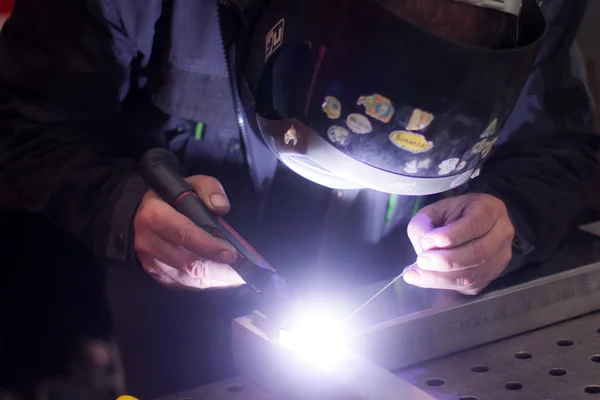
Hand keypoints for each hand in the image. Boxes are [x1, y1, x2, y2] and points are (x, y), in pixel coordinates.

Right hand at [133, 175, 244, 289]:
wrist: (143, 213)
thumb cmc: (171, 198)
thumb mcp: (190, 183)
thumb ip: (209, 189)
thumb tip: (222, 208)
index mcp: (155, 215)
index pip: (184, 234)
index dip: (209, 246)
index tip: (231, 254)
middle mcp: (149, 242)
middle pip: (188, 263)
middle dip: (218, 270)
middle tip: (241, 271)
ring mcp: (150, 262)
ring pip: (187, 278)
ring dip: (214, 280)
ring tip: (236, 277)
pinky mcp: (155, 274)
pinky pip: (183, 284)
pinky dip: (204, 284)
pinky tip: (220, 279)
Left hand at [405, 193, 514, 294]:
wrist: (466, 226)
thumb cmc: (449, 216)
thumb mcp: (433, 211)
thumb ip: (424, 225)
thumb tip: (424, 246)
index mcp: (489, 209)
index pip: (474, 225)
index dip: (449, 236)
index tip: (426, 241)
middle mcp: (502, 233)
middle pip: (478, 252)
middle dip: (445, 260)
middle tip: (421, 261)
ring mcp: (500, 256)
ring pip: (474, 272)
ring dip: (442, 276)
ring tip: (419, 273)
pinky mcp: (492, 275)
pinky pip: (470, 285)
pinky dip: (445, 284)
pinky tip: (427, 279)